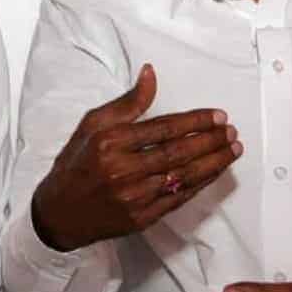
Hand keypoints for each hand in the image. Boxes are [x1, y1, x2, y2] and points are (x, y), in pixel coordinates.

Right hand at [31, 64, 242, 251]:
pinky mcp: (142, 217)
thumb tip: (150, 74)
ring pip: (184, 176)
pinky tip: (214, 172)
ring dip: (213, 162)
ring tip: (232, 149)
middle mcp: (123, 170)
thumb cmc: (76, 164)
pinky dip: (200, 184)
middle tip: (231, 132)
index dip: (195, 121)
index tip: (217, 116)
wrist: (60, 212)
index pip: (164, 128)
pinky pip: (179, 198)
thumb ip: (127, 102)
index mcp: (111, 143)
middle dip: (211, 140)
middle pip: (178, 152)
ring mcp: (134, 197)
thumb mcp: (93, 124)